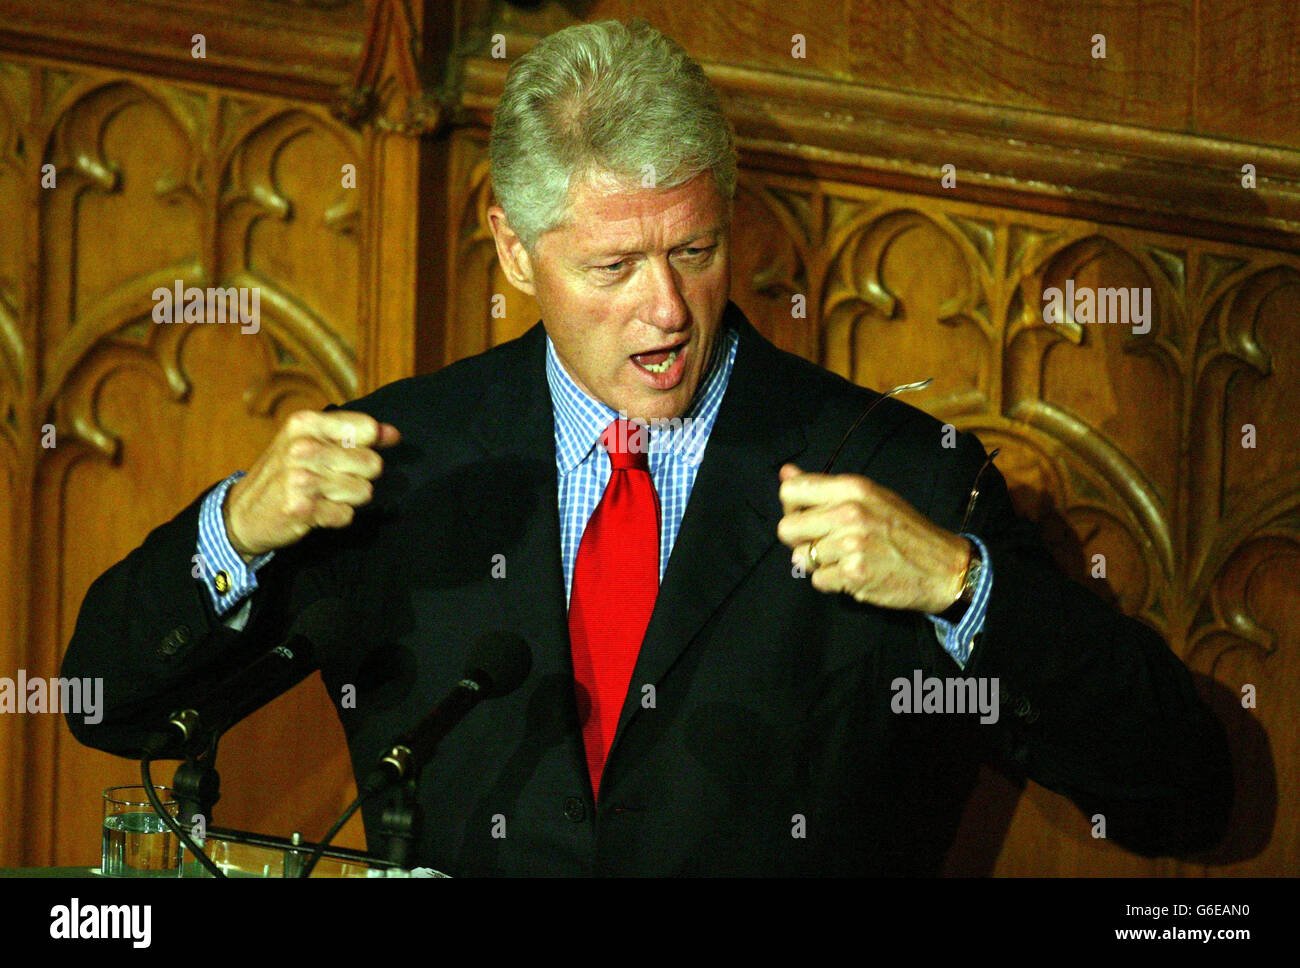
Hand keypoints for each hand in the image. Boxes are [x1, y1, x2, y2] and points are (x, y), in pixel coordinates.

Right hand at [224, 410, 401, 559]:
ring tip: (322, 495)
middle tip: (332, 479)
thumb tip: (394, 434)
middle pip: (373, 464)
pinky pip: (347, 515)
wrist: (240, 513)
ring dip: (348, 498)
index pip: (367, 428)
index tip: (360, 452)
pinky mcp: (303, 508)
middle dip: (360, 477)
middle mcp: (303, 447)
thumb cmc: (282, 474)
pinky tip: (315, 511)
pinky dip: (336, 517)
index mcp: (306, 423)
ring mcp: (302, 478)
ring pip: (364, 491)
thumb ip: (351, 434)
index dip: (373, 444)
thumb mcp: (307, 441)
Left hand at [777, 463, 970, 613]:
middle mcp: (849, 513)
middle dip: (799, 539)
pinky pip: (818, 580)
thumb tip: (785, 473)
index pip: (791, 491)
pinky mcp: (853, 574)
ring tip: (846, 559)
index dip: (792, 507)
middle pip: (787, 528)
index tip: (806, 516)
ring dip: (819, 563)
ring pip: (801, 558)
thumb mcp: (870, 496)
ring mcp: (851, 545)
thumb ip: (825, 487)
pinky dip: (832, 581)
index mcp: (852, 488)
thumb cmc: (904, 530)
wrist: (943, 567)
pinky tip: (853, 574)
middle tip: (823, 543)